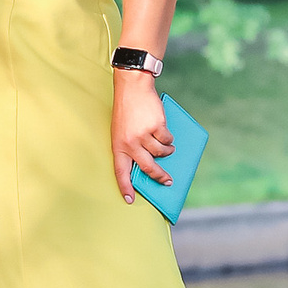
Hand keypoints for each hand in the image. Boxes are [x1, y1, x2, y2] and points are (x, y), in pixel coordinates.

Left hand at [111, 68, 174, 204]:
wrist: (132, 87)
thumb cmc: (127, 110)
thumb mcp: (121, 131)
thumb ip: (130, 147)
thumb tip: (149, 162)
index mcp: (118, 146)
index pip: (120, 172)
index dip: (125, 187)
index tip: (130, 200)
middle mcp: (130, 143)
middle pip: (148, 167)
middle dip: (160, 177)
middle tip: (168, 181)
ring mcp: (143, 135)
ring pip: (161, 153)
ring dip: (167, 152)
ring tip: (168, 149)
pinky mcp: (156, 127)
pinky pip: (167, 140)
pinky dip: (169, 139)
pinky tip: (166, 134)